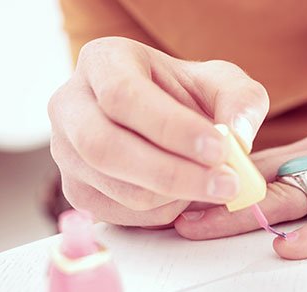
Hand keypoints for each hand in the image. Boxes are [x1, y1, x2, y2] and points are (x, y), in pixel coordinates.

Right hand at [48, 37, 268, 225]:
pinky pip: (118, 213)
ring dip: (175, 196)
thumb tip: (237, 136)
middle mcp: (70, 105)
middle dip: (172, 173)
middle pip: (104, 147)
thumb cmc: (190, 96)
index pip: (123, 95)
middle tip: (227, 184)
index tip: (219, 149)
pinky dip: (162, 212)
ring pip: (115, 187)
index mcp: (103, 61)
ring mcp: (66, 151)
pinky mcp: (77, 191)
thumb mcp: (223, 84)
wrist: (167, 121)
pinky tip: (186, 195)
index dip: (170, 127)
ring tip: (215, 186)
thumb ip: (240, 101)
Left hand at [174, 76, 306, 257]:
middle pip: (266, 180)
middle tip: (172, 217)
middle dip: (216, 199)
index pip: (265, 164)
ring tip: (203, 229)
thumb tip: (296, 192)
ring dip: (247, 213)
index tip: (181, 195)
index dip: (220, 181)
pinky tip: (289, 248)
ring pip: (297, 192)